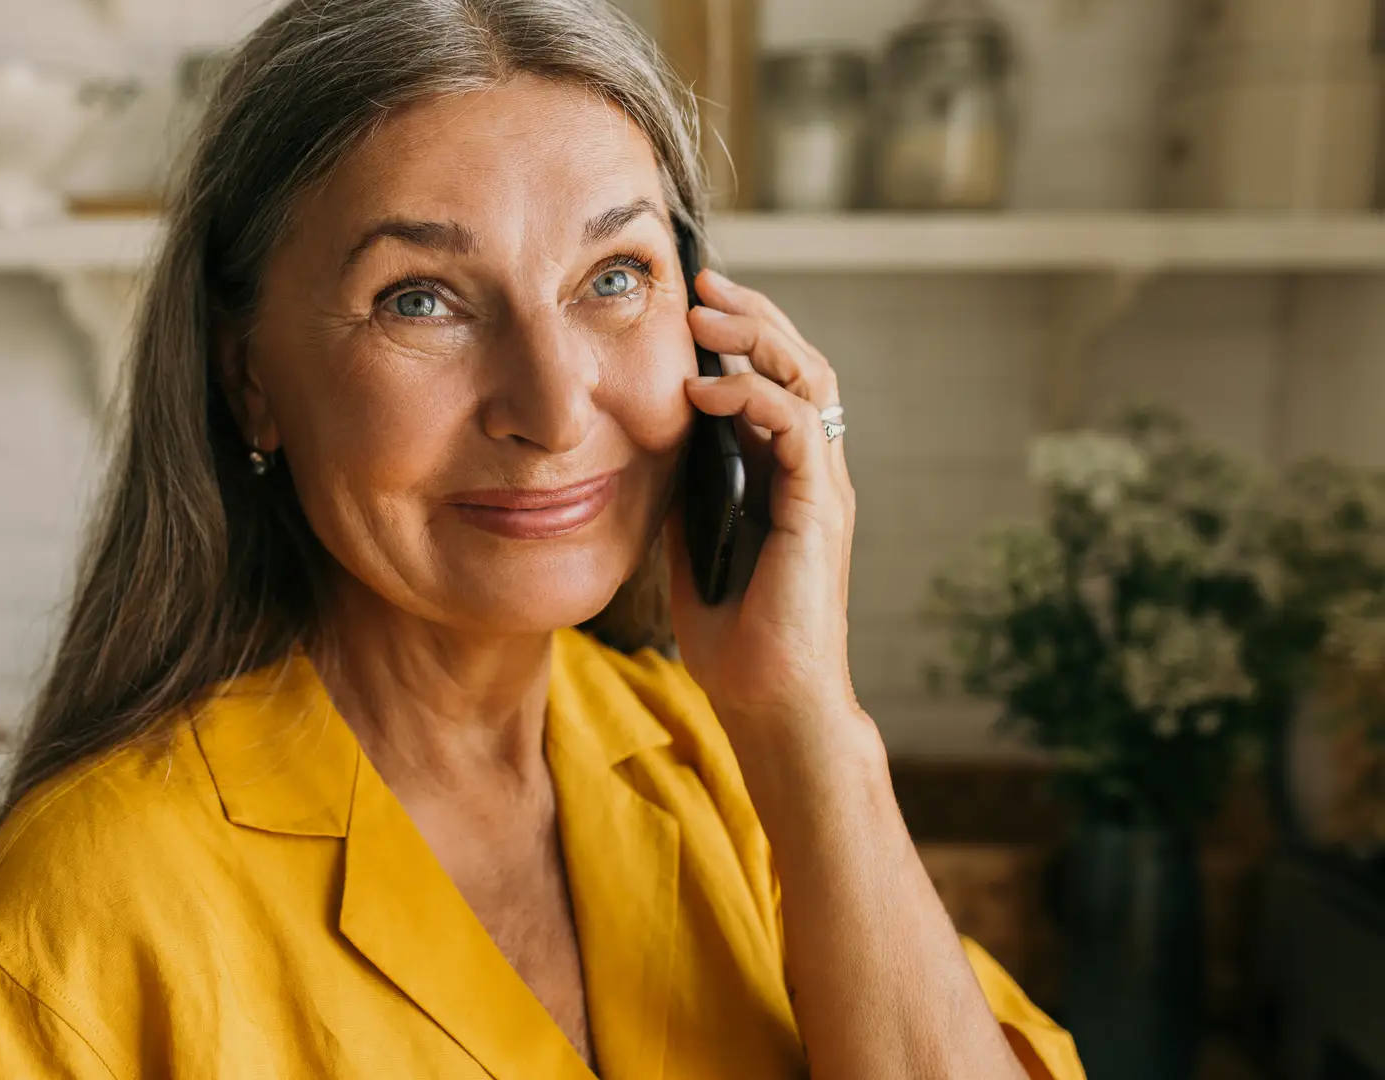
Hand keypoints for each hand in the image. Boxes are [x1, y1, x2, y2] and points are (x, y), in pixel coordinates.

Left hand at [667, 269, 862, 744]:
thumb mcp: (688, 536)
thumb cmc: (729, 628)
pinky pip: (796, 428)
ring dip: (756, 339)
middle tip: (701, 281)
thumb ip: (682, 484)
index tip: (690, 299)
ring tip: (705, 315)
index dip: (740, 332)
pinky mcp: (818, 510)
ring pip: (809, 380)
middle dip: (752, 314)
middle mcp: (812, 470)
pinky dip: (752, 397)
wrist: (765, 697)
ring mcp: (821, 487)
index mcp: (785, 472)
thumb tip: (642, 437)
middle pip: (800, 361)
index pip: (776, 377)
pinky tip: (703, 390)